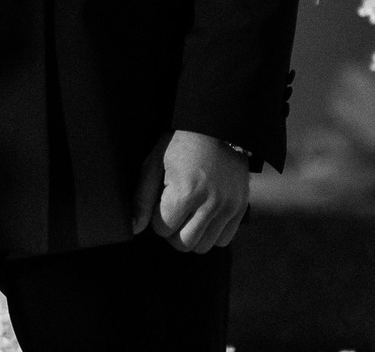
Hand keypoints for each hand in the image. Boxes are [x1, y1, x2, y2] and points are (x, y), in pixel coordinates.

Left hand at [131, 129, 248, 252]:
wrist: (216, 128)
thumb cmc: (179, 145)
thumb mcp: (154, 164)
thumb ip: (142, 199)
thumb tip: (134, 228)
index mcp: (186, 191)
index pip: (162, 229)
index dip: (156, 216)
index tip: (161, 199)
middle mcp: (211, 203)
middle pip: (183, 244)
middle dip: (172, 232)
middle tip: (172, 211)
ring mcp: (228, 207)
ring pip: (203, 246)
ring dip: (191, 235)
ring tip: (188, 213)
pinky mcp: (240, 208)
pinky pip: (223, 240)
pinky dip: (211, 234)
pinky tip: (203, 215)